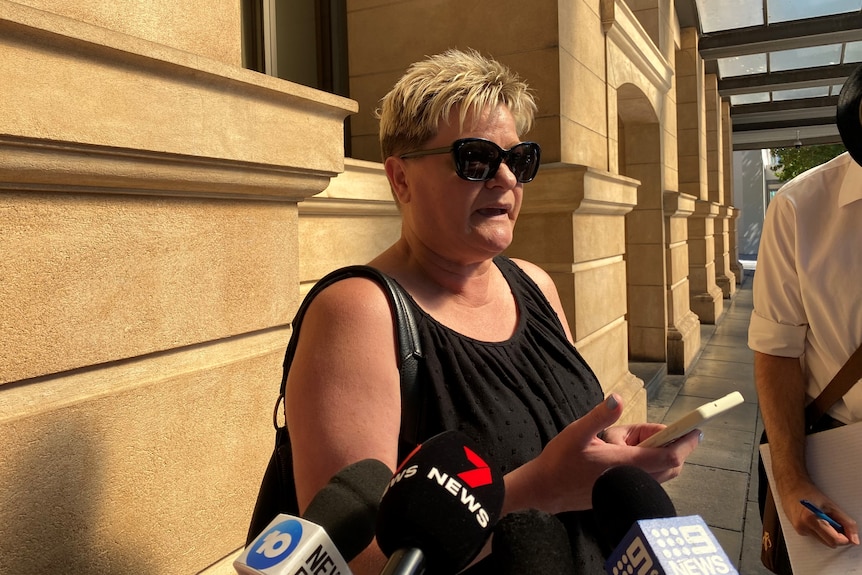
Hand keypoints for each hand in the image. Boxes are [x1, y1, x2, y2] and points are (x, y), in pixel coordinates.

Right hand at [524, 394, 700, 512]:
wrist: (546, 489)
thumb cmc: (560, 460)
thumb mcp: (577, 431)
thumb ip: (600, 416)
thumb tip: (617, 398)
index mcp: (623, 463)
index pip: (668, 456)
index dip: (685, 443)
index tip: (695, 429)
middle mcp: (632, 479)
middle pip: (671, 466)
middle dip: (673, 445)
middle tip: (651, 430)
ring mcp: (629, 489)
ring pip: (663, 474)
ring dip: (661, 454)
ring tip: (633, 439)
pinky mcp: (625, 494)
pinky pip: (652, 479)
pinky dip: (652, 463)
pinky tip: (628, 452)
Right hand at [782, 483, 859, 547]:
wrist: (790, 486)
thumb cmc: (808, 492)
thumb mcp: (832, 505)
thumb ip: (846, 523)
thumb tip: (854, 538)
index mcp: (811, 520)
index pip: (834, 540)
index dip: (844, 538)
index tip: (847, 532)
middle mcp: (803, 527)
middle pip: (829, 543)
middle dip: (836, 535)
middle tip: (835, 522)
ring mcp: (800, 530)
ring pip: (823, 540)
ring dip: (828, 533)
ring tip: (823, 518)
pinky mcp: (798, 530)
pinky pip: (816, 536)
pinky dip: (820, 531)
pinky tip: (816, 519)